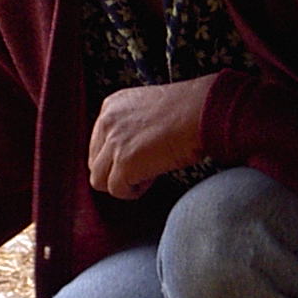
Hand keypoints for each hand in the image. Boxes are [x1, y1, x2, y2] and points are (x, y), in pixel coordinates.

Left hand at [88, 74, 218, 199]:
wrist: (203, 111)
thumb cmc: (190, 111)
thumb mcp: (150, 110)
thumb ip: (132, 127)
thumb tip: (132, 154)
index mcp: (112, 106)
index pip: (98, 143)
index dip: (117, 157)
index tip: (139, 158)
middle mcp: (107, 122)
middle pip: (95, 163)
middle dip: (116, 172)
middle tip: (143, 169)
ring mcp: (113, 143)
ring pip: (99, 180)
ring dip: (122, 183)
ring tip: (147, 175)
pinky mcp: (124, 162)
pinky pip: (117, 190)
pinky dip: (133, 191)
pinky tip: (151, 179)